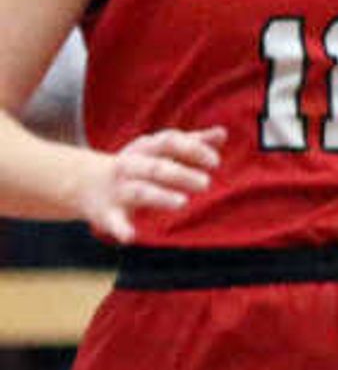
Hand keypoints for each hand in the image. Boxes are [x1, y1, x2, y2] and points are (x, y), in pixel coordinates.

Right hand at [72, 127, 219, 242]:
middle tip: (206, 183)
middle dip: (180, 174)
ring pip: (140, 191)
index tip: (215, 162)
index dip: (193, 150)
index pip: (169, 142)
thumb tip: (222, 133)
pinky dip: (121, 229)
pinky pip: (113, 220)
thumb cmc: (136, 165)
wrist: (83, 182)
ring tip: (181, 202)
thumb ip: (191, 142)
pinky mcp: (108, 213)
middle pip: (156, 167)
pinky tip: (130, 237)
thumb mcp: (159, 150)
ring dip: (160, 196)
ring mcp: (119, 189)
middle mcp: (131, 166)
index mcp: (145, 149)